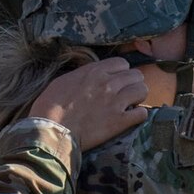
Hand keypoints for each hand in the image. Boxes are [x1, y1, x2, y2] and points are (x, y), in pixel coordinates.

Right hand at [27, 57, 148, 149]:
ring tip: (130, 105)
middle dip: (132, 83)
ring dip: (138, 97)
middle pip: (136, 75)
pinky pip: (142, 113)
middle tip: (125, 94)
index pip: (122, 63)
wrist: (51, 130)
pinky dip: (138, 115)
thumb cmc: (50, 106)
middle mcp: (109, 83)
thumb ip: (83, 75)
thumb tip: (92, 76)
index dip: (121, 72)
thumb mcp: (64, 80)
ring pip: (143, 90)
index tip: (116, 81)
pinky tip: (130, 118)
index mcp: (95, 71)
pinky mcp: (119, 121)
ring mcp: (116, 102)